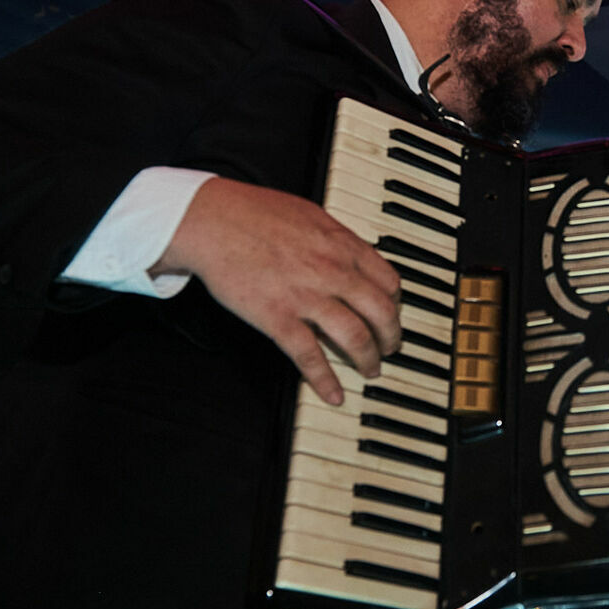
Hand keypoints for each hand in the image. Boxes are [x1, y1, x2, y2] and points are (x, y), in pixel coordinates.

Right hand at [151, 178, 401, 404]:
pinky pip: (311, 357)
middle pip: (382, 313)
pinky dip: (325, 381)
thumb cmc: (253, 213)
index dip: (396, 304)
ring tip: (371, 370)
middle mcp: (333, 271)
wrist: (212, 221)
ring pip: (356, 337)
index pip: (390, 281)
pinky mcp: (279, 318)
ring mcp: (307, 297)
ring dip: (369, 360)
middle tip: (391, 348)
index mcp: (343, 245)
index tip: (393, 314)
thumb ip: (335, 238)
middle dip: (392, 337)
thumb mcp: (309, 214)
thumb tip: (351, 253)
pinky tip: (334, 395)